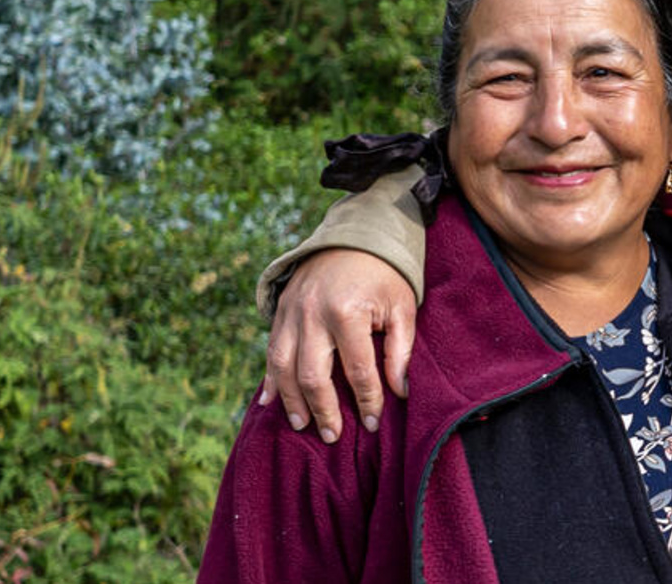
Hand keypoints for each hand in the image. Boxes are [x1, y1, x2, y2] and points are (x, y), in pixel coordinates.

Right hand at [263, 249, 416, 442]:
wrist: (353, 234)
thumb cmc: (384, 275)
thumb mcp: (402, 307)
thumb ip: (401, 351)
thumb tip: (400, 392)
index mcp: (347, 312)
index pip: (357, 371)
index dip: (367, 401)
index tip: (372, 423)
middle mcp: (313, 314)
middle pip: (313, 376)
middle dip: (323, 410)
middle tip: (332, 436)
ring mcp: (291, 312)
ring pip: (283, 367)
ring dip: (291, 401)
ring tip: (302, 425)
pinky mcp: (280, 311)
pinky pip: (271, 350)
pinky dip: (270, 378)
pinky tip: (269, 402)